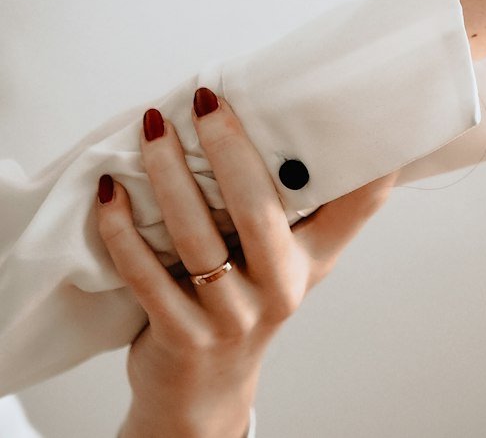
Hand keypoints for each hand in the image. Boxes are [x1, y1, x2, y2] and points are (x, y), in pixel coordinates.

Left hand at [96, 91, 396, 437]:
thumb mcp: (286, 259)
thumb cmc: (246, 298)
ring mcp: (232, 316)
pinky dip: (122, 229)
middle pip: (259, 210)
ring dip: (167, 175)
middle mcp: (282, 287)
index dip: (369, 160)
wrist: (204, 391)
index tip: (361, 104)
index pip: (358, 204)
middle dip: (228, 148)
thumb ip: (293, 205)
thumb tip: (286, 115)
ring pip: (195, 237)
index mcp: (314, 258)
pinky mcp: (182, 337)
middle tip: (204, 99)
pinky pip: (145, 275)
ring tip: (153, 127)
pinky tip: (111, 192)